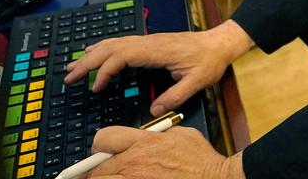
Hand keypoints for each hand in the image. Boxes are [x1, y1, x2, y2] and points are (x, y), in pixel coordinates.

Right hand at [65, 20, 254, 115]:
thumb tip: (154, 111)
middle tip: (69, 77)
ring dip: (92, 54)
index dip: (105, 70)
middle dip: (88, 61)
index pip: (122, 55)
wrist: (220, 43)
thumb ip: (176, 95)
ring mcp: (148, 40)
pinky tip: (93, 52)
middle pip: (111, 47)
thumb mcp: (198, 81)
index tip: (96, 87)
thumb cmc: (210, 60)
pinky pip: (121, 43)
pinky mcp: (149, 42)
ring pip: (113, 43)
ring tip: (73, 66)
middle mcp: (149, 42)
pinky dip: (103, 48)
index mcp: (157, 50)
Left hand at [84, 126, 243, 178]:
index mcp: (143, 142)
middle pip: (96, 166)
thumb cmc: (200, 159)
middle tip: (104, 171)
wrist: (212, 178)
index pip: (104, 138)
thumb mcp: (181, 133)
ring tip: (111, 178)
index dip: (101, 144)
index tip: (104, 150)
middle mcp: (133, 162)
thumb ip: (158, 133)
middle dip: (98, 168)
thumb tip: (146, 135)